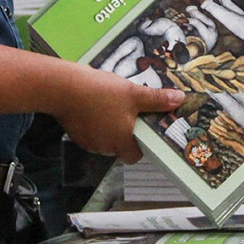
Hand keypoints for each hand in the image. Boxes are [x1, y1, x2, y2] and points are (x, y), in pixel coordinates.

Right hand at [53, 66, 184, 164]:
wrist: (63, 88)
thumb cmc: (101, 93)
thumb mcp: (134, 93)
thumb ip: (157, 100)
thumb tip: (180, 100)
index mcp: (121, 142)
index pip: (135, 156)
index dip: (141, 145)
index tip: (143, 130)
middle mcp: (104, 148)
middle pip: (120, 146)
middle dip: (125, 132)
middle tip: (129, 111)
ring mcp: (88, 142)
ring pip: (105, 139)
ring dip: (109, 126)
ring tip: (111, 105)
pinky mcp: (76, 134)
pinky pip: (91, 132)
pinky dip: (94, 122)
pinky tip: (95, 105)